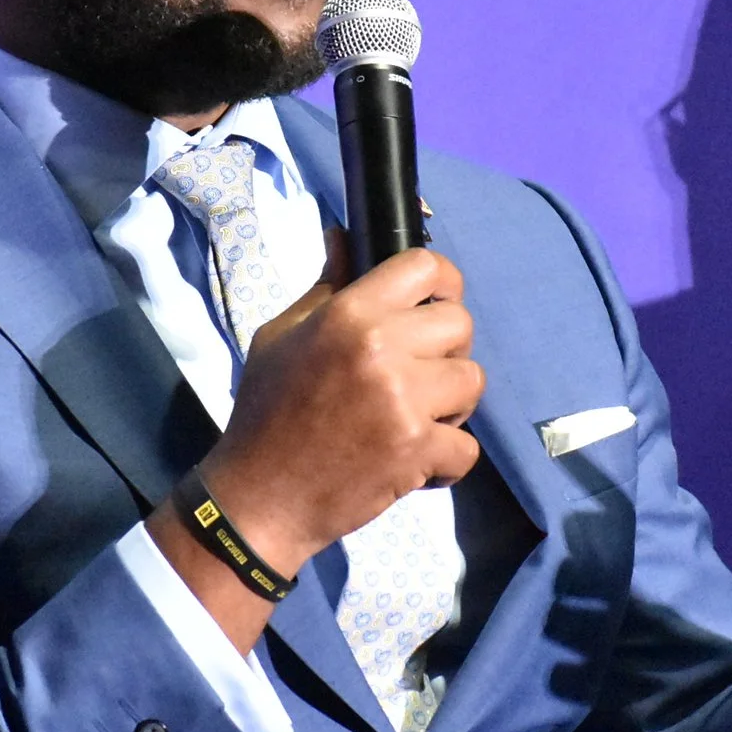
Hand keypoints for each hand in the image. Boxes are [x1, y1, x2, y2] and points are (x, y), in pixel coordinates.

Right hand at [150, 232, 481, 649]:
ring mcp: (405, 402)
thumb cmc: (267, 411)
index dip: (440, 281)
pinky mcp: (418, 451)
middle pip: (460, 323)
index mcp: (348, 314)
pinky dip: (447, 459)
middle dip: (446, 347)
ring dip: (452, 401)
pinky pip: (468, 446)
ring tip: (418, 415)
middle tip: (418, 371)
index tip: (433, 302)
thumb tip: (345, 236)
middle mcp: (382, 349)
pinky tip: (416, 460)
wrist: (259, 495)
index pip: (426, 267)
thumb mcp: (282, 335)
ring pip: (472, 380)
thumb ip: (326, 287)